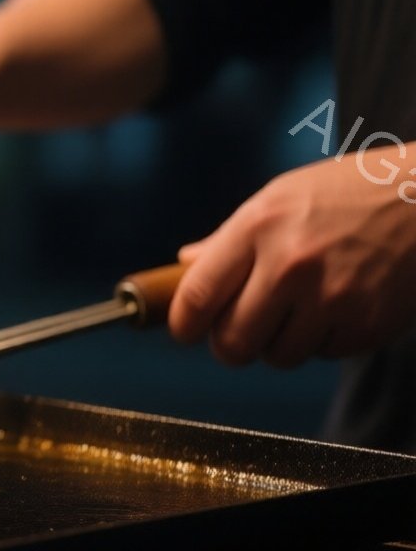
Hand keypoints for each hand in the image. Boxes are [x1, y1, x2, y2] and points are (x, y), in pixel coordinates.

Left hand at [170, 147, 415, 366]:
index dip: (182, 325)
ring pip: (277, 356)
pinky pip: (323, 354)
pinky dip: (323, 340)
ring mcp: (332, 298)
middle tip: (239, 331)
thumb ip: (230, 239)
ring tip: (297, 310)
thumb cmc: (349, 194)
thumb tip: (184, 266)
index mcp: (258, 227)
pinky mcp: (368, 324)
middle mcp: (291, 265)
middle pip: (232, 342)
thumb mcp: (280, 198)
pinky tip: (337, 306)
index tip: (184, 331)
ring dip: (279, 343)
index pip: (197, 297)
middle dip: (229, 344)